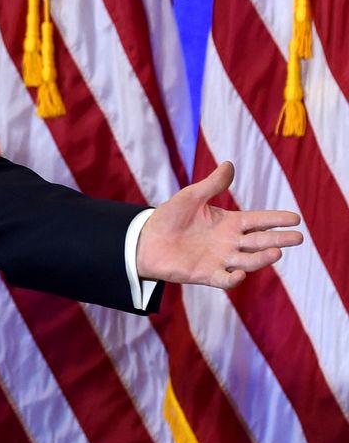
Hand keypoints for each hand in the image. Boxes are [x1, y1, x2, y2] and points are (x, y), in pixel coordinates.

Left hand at [135, 161, 302, 288]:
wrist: (145, 240)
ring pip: (247, 261)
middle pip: (259, 242)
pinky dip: (233, 278)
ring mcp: (219, 259)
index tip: (295, 218)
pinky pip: (224, 278)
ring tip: (276, 252)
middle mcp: (229, 242)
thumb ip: (211, 185)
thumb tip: (229, 164)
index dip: (276, 220)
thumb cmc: (169, 217)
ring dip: (262, 259)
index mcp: (228, 223)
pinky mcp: (206, 274)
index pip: (258, 221)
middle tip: (298, 238)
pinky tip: (240, 273)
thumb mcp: (191, 197)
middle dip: (279, 239)